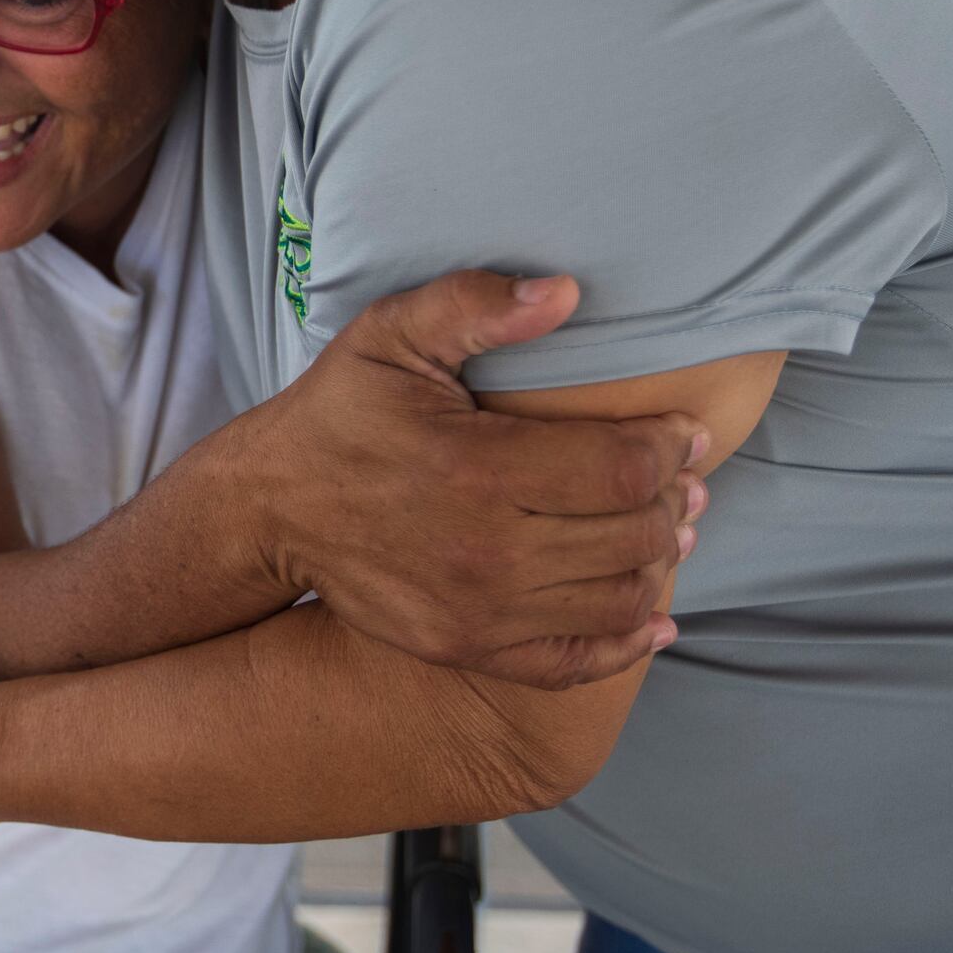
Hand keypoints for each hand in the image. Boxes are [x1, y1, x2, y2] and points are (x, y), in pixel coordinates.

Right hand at [247, 270, 707, 690]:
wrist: (268, 508)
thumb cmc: (337, 414)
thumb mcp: (388, 336)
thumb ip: (473, 306)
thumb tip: (568, 292)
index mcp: (476, 468)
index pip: (621, 469)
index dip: (670, 448)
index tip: (684, 431)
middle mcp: (485, 550)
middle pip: (632, 536)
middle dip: (673, 502)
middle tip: (682, 478)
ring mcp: (477, 609)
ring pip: (617, 598)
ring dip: (658, 562)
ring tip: (666, 529)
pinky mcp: (465, 646)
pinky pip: (574, 660)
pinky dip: (627, 640)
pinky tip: (651, 615)